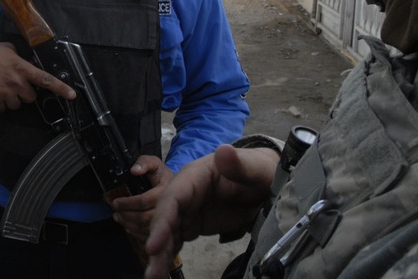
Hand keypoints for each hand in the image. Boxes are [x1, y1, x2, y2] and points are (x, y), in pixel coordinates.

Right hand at [0, 42, 74, 111]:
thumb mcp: (6, 48)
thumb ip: (20, 57)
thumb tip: (27, 64)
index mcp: (20, 67)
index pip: (44, 79)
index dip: (60, 88)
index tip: (72, 95)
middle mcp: (15, 81)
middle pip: (30, 97)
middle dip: (23, 92)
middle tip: (12, 83)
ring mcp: (4, 93)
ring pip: (17, 104)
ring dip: (11, 98)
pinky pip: (3, 108)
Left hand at [111, 155, 173, 242]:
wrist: (178, 187)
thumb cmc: (162, 176)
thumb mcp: (154, 163)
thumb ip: (144, 163)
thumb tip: (134, 170)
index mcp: (167, 191)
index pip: (144, 201)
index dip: (127, 203)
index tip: (115, 202)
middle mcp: (170, 208)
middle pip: (145, 218)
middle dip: (126, 216)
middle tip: (116, 213)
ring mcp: (172, 222)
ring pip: (147, 230)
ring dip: (129, 225)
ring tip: (119, 219)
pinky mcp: (170, 231)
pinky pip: (152, 237)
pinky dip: (138, 235)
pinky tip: (129, 229)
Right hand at [143, 144, 278, 278]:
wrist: (265, 183)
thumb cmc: (259, 171)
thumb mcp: (255, 168)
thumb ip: (239, 163)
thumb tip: (224, 151)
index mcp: (195, 175)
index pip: (173, 198)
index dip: (161, 221)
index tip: (153, 244)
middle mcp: (185, 192)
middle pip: (165, 218)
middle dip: (156, 244)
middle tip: (151, 272)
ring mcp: (188, 209)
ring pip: (168, 232)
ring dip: (159, 255)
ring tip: (154, 277)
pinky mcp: (193, 223)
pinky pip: (176, 239)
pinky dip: (167, 256)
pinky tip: (161, 271)